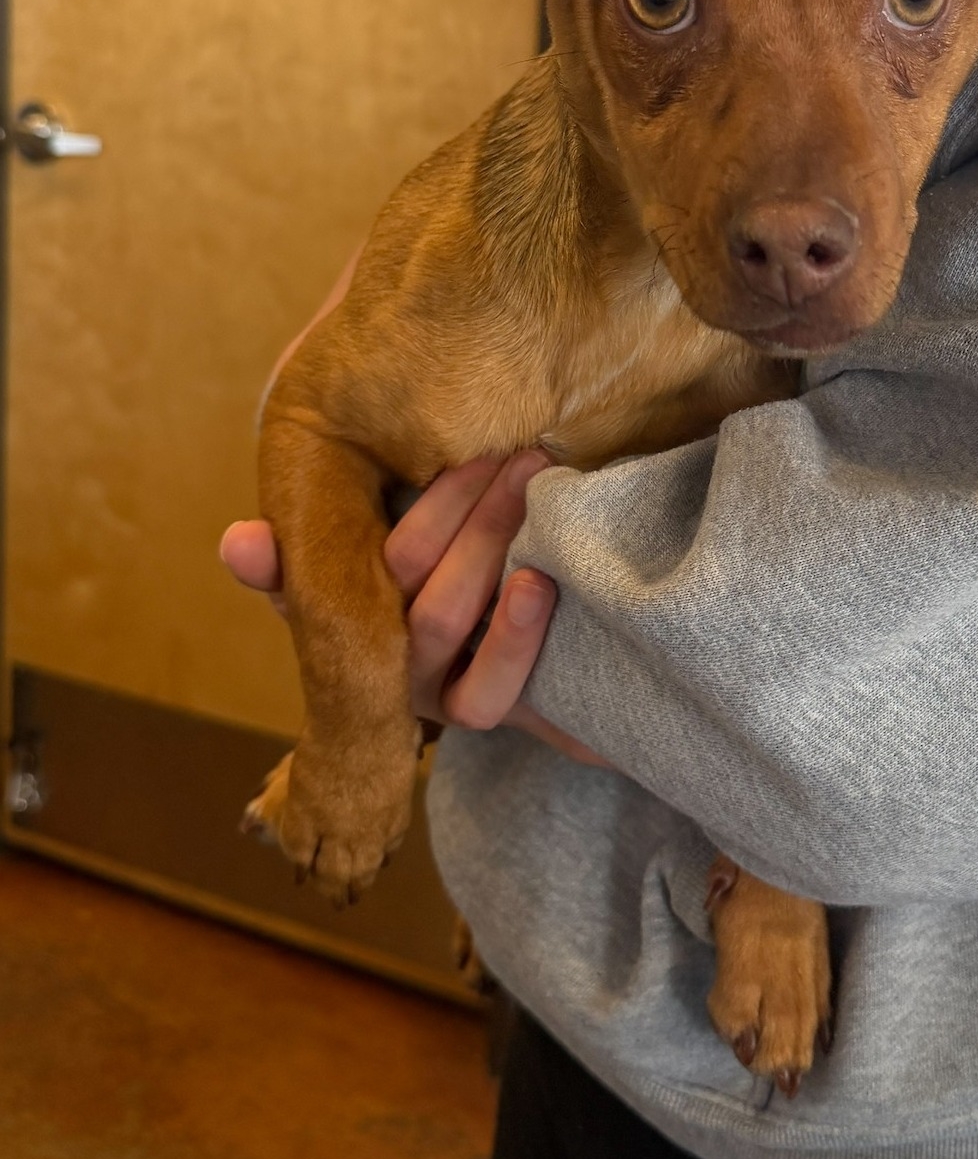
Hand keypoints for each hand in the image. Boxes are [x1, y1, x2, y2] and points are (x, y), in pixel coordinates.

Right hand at [220, 452, 606, 766]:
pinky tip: (538, 581)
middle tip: (509, 443)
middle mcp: (384, 659)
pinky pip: (486, 694)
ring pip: (439, 620)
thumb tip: (234, 540)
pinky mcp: (483, 715)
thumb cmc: (471, 590)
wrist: (561, 677)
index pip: (317, 573)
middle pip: (400, 571)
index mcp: (352, 616)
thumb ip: (327, 538)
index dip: (301, 541)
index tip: (347, 466)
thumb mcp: (408, 554)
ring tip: (531, 479)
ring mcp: (431, 693)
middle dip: (455, 500)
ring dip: (484, 542)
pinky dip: (513, 637)